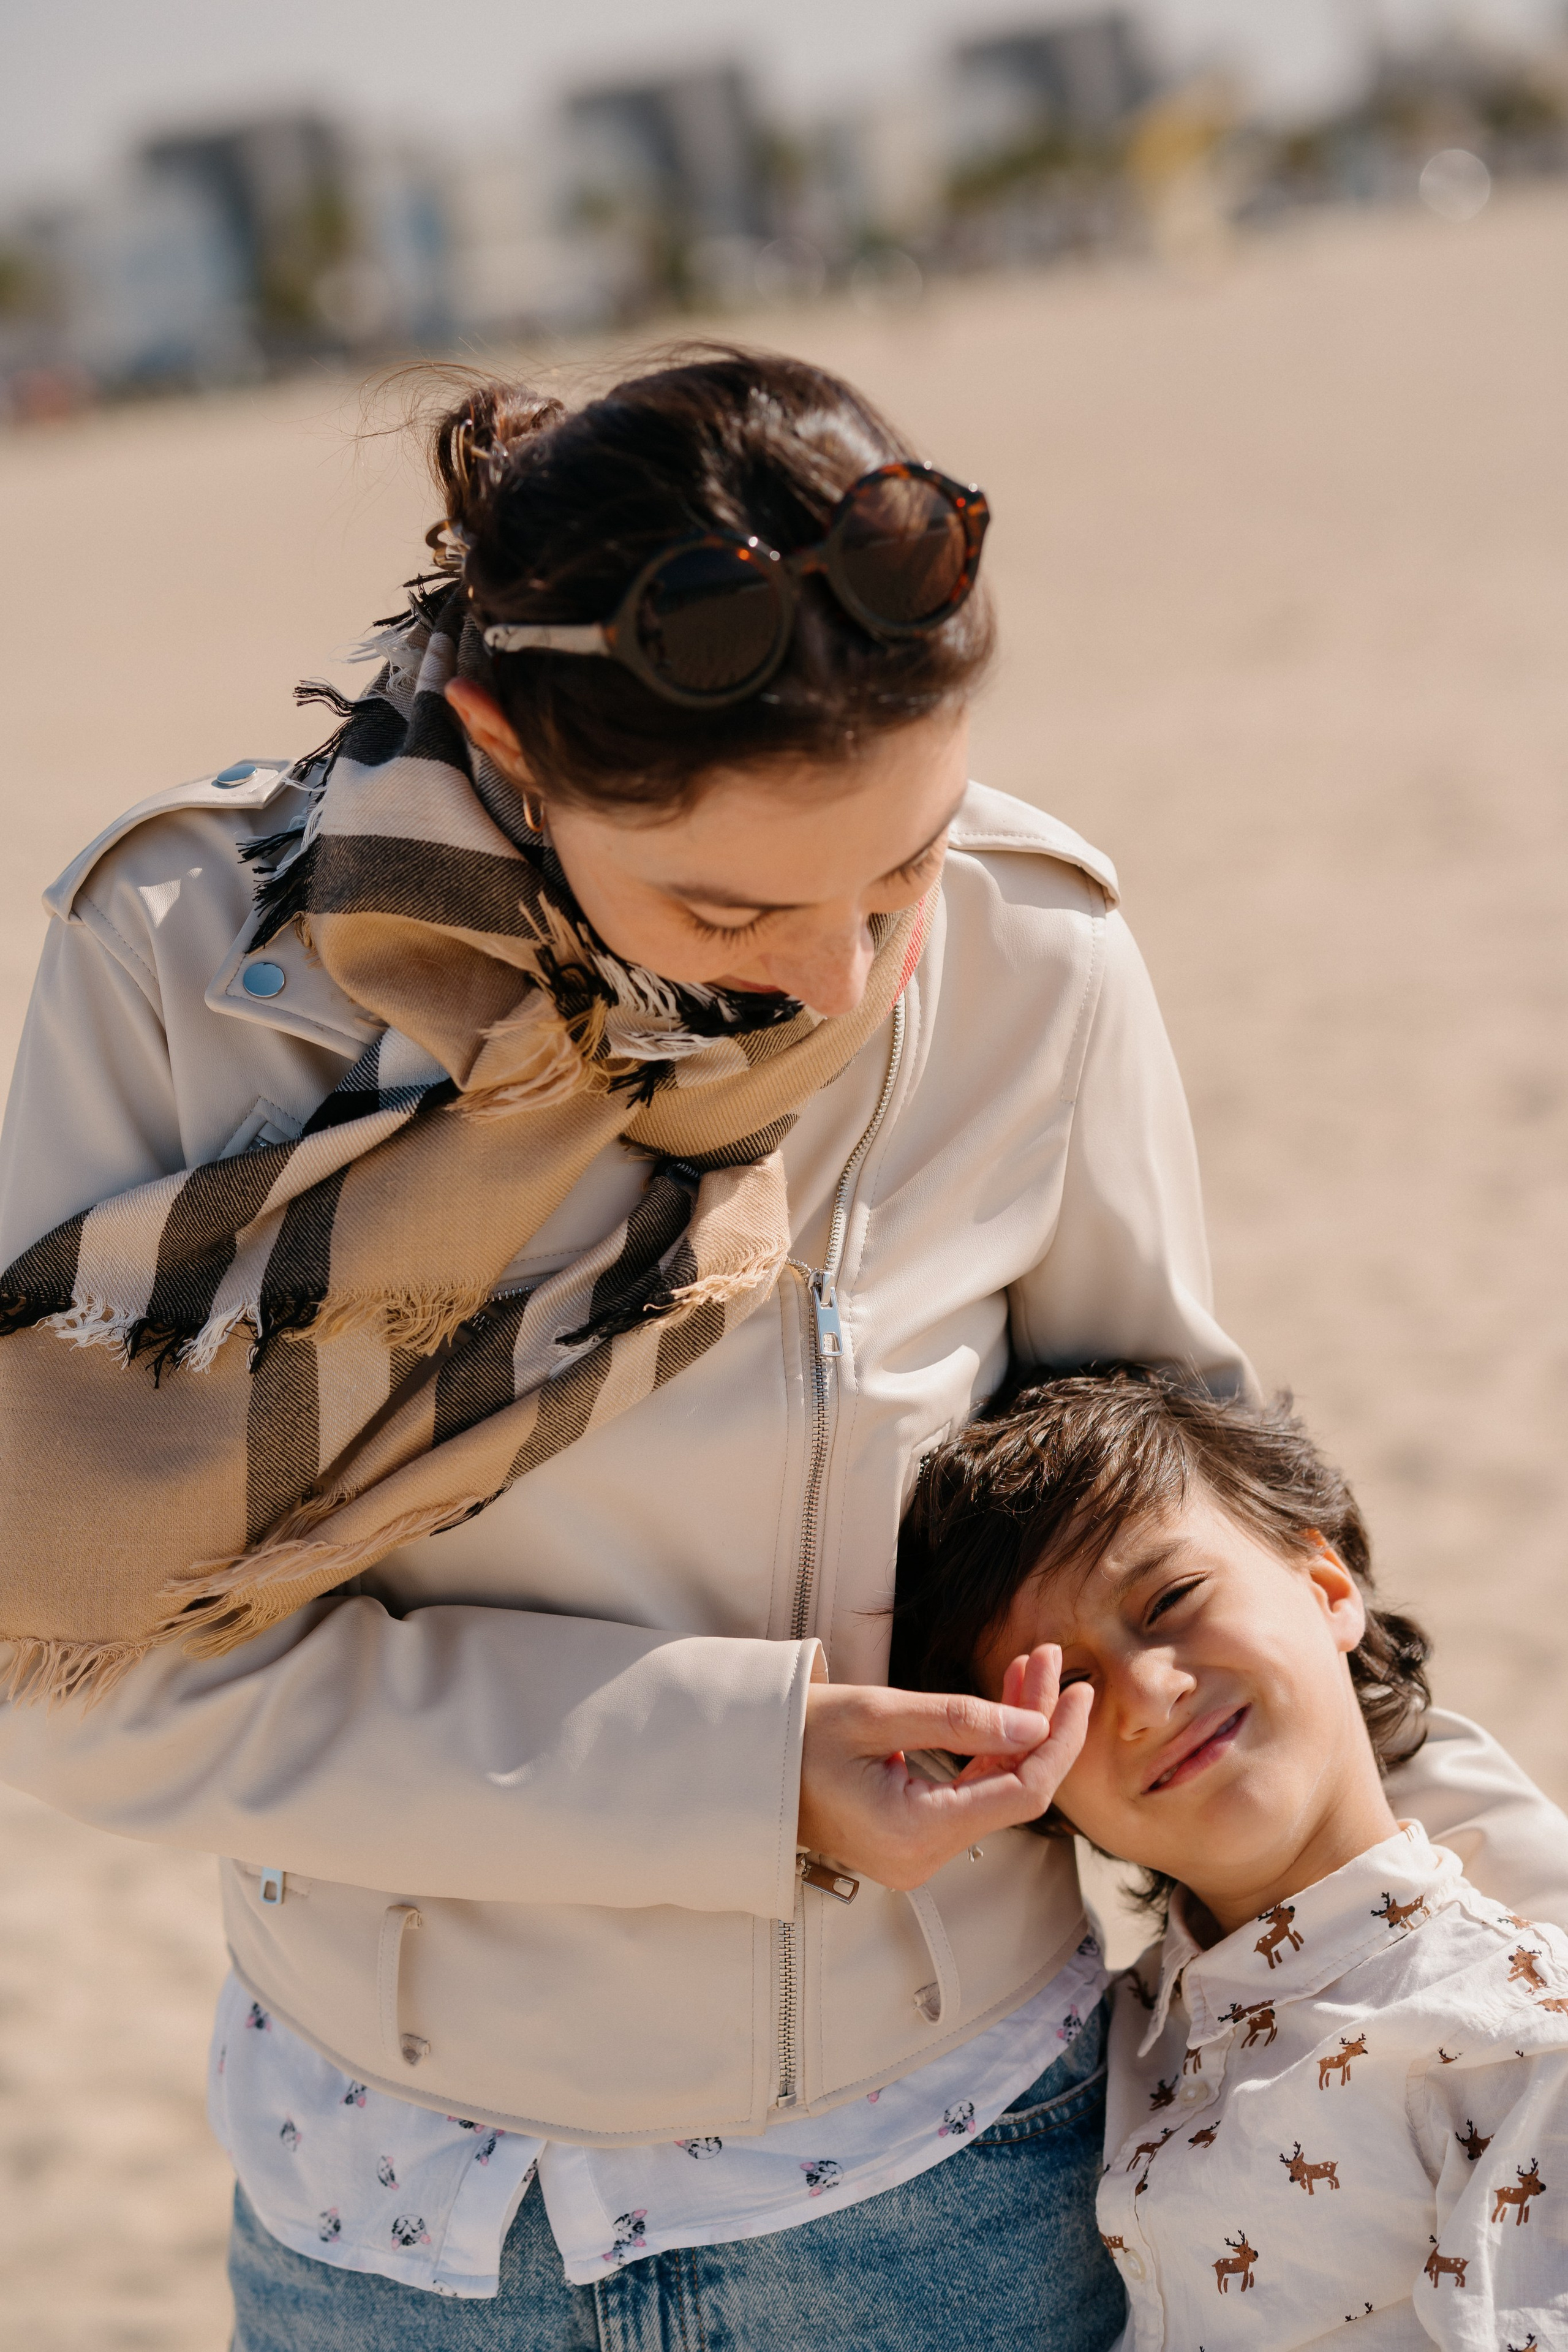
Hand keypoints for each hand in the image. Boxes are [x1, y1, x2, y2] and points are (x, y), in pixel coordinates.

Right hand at [797, 1646, 1092, 1890]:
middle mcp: (922, 1857)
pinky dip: (988, 1750)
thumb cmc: (798, 1735)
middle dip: (1037, 1722)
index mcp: (915, 1832)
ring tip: (1028, 1668)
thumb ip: (961, 1721)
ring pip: (994, 1791)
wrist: (745, 1767)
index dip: (1058, 1740)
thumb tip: (1035, 1725)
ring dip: (1015, 1730)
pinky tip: (1000, 1704)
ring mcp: (917, 1854)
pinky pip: (967, 1795)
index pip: (1021, 1793)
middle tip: (1049, 1660)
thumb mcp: (878, 1713)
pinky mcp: (912, 1839)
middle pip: (1012, 1790)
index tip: (1078, 1691)